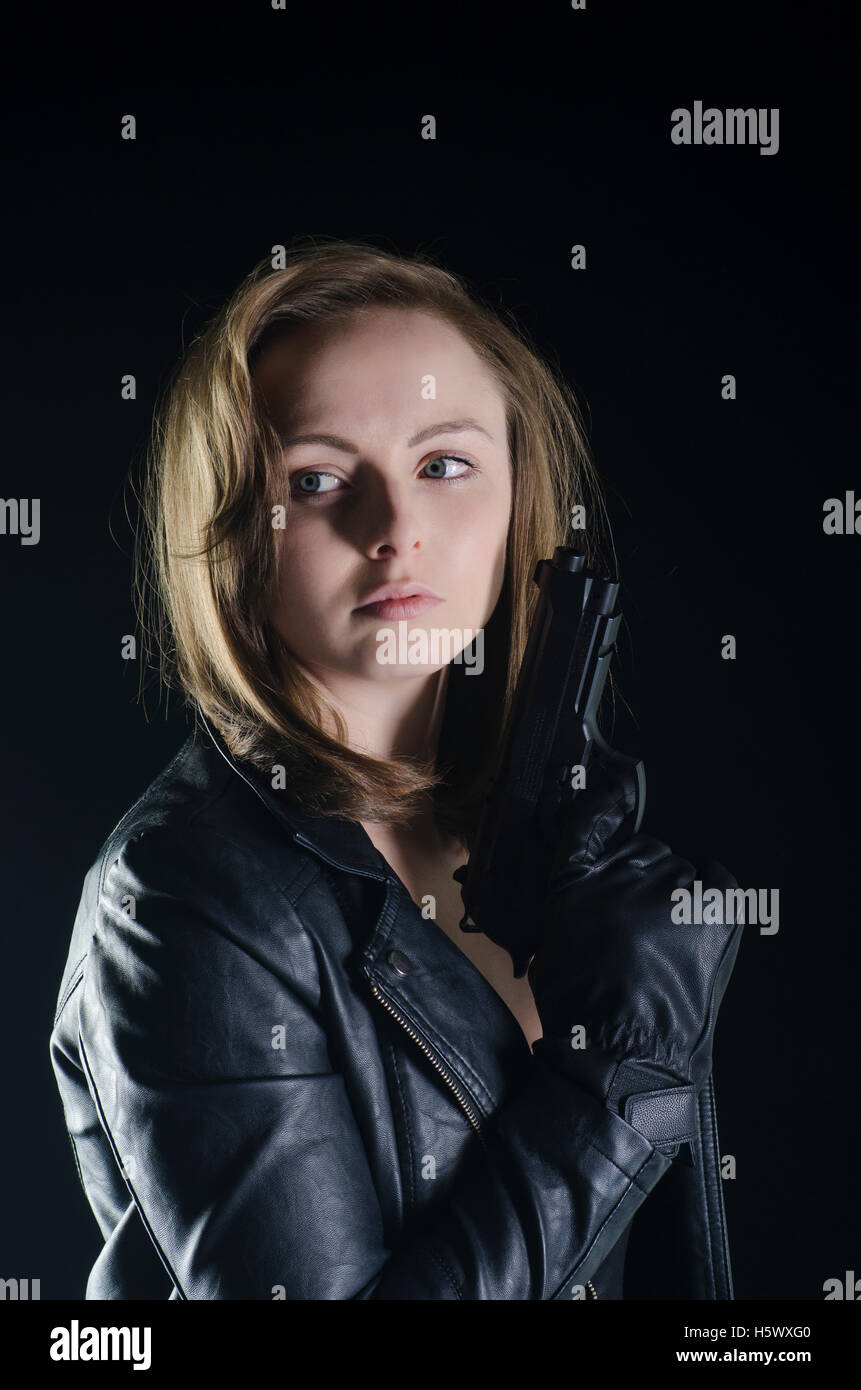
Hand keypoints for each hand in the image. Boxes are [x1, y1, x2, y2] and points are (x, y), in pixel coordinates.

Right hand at [528, 752, 743, 1150]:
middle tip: (637, 923)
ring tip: (665, 941)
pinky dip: (711, 893)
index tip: (605, 792)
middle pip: (643, 850)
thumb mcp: (548, 943)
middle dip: (641, 878)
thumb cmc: (580, 1011)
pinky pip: (716, 878)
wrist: (621, 1056)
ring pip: (679, 869)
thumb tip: (586, 882)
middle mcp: (622, 873)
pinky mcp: (711, 907)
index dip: (598, 802)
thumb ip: (568, 900)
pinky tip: (698, 918)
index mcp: (573, 881)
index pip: (587, 820)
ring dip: (675, 894)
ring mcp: (671, 887)